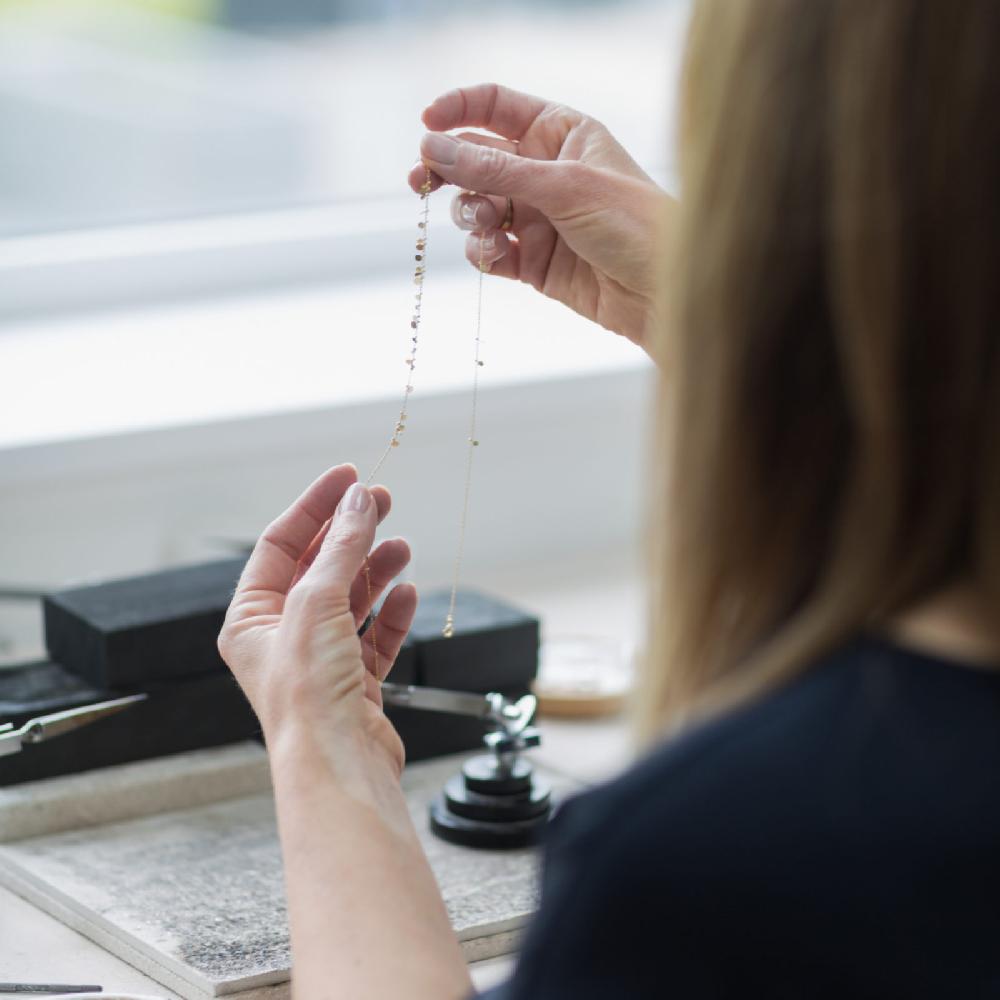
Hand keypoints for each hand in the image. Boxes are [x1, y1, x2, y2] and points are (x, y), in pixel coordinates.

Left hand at [218, 464, 414, 774]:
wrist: (340, 766)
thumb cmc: (308, 696)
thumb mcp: (317, 604)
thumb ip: (341, 549)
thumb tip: (358, 503)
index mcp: (252, 619)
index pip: (281, 545)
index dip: (315, 506)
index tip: (348, 478)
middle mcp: (283, 638)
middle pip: (319, 568)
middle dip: (351, 533)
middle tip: (383, 501)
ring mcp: (321, 660)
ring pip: (352, 599)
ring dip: (376, 569)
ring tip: (402, 546)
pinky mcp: (356, 683)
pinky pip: (376, 635)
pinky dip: (392, 613)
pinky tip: (407, 595)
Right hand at [408, 83, 672, 350]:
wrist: (663, 292)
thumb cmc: (633, 223)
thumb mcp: (562, 186)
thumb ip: (495, 169)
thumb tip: (435, 147)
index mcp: (559, 133)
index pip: (495, 107)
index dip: (457, 112)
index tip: (425, 126)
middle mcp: (544, 171)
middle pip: (475, 159)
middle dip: (447, 169)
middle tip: (420, 181)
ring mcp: (537, 218)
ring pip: (477, 207)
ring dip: (472, 214)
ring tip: (491, 226)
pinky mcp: (533, 261)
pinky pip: (489, 250)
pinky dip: (484, 251)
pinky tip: (495, 254)